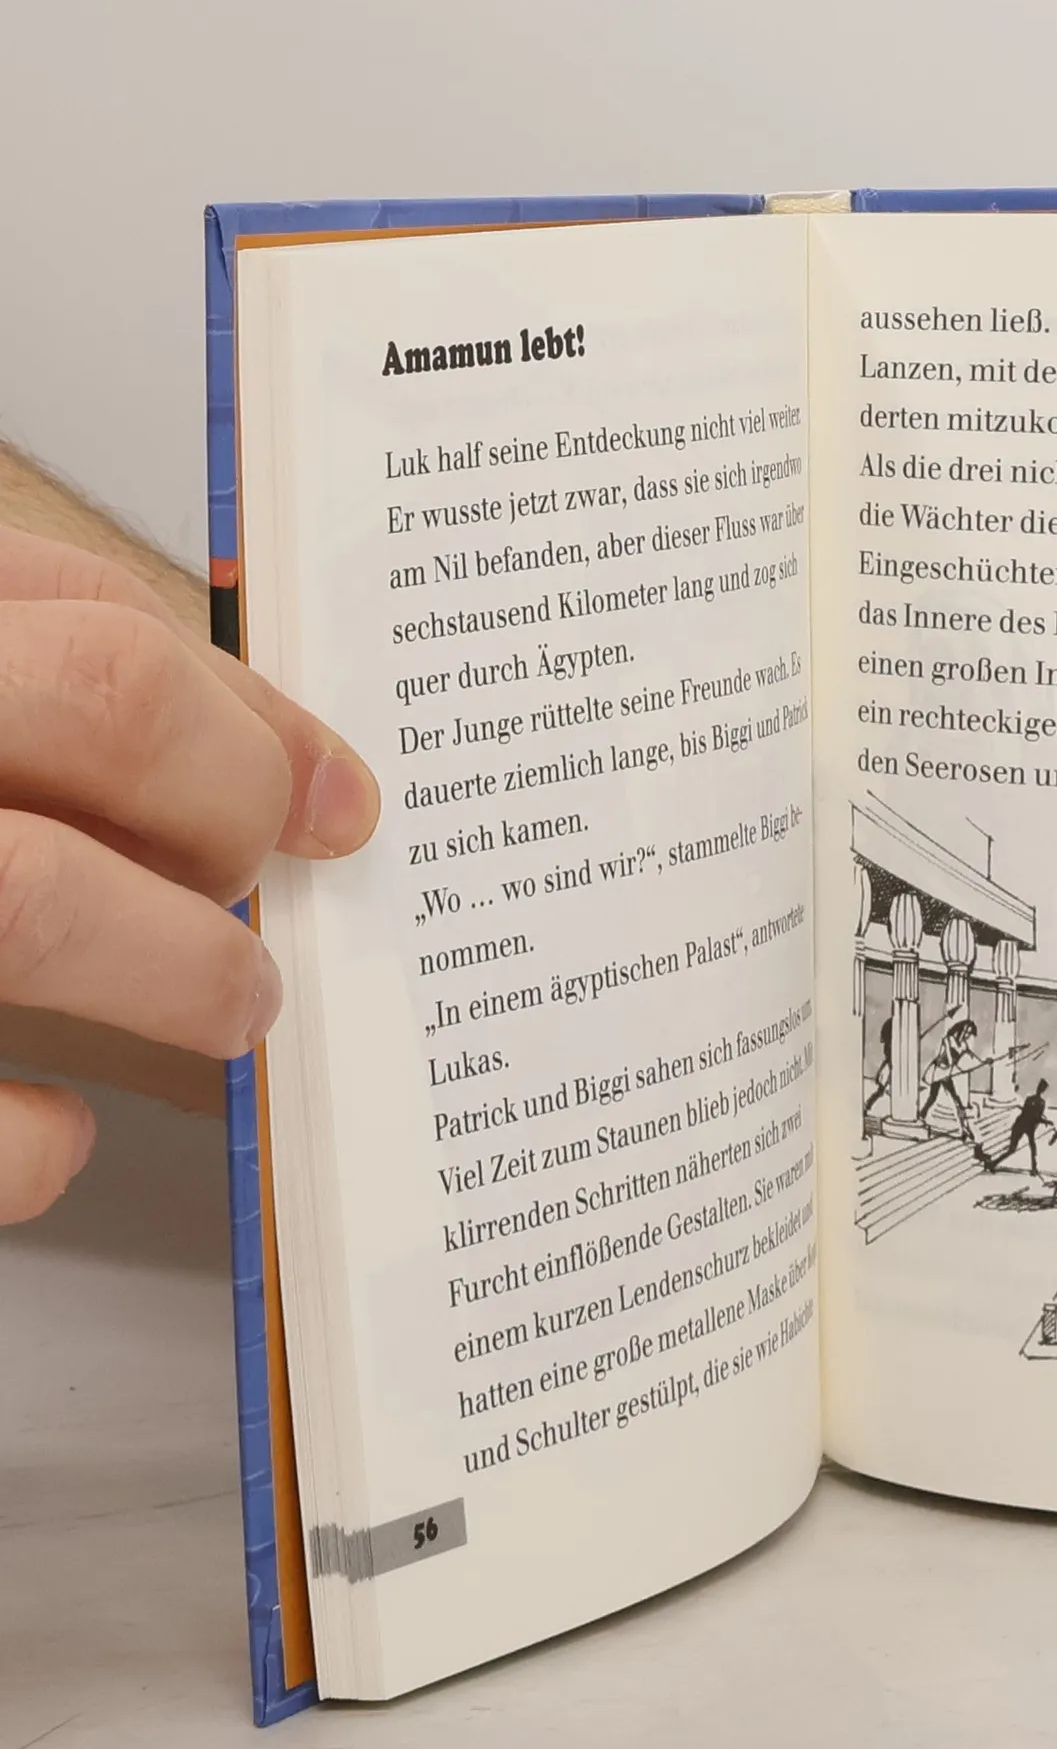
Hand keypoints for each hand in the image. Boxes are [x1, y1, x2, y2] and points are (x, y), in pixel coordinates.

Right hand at [0, 523, 378, 1220]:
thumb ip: (56, 679)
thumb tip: (300, 783)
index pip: (82, 606)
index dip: (245, 714)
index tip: (334, 800)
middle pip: (102, 699)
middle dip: (232, 793)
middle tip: (268, 874)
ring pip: (33, 899)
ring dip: (178, 962)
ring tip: (235, 999)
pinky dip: (31, 1141)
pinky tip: (59, 1131)